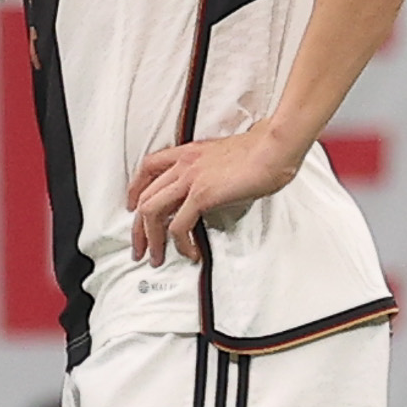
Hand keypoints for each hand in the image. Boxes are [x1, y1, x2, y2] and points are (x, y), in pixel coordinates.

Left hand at [127, 118, 309, 262]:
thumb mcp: (226, 159)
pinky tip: (190, 252)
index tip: (132, 208)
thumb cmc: (261, 152)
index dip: (135, 190)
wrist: (274, 148)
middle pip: (144, 197)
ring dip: (151, 240)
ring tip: (157, 258)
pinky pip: (178, 225)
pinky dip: (180, 244)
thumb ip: (212, 173)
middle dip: (138, 228)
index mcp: (187, 153)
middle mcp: (182, 165)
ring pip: (151, 212)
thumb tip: (213, 193)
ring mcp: (189, 179)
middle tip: (140, 249)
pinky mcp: (201, 195)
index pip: (147, 168)